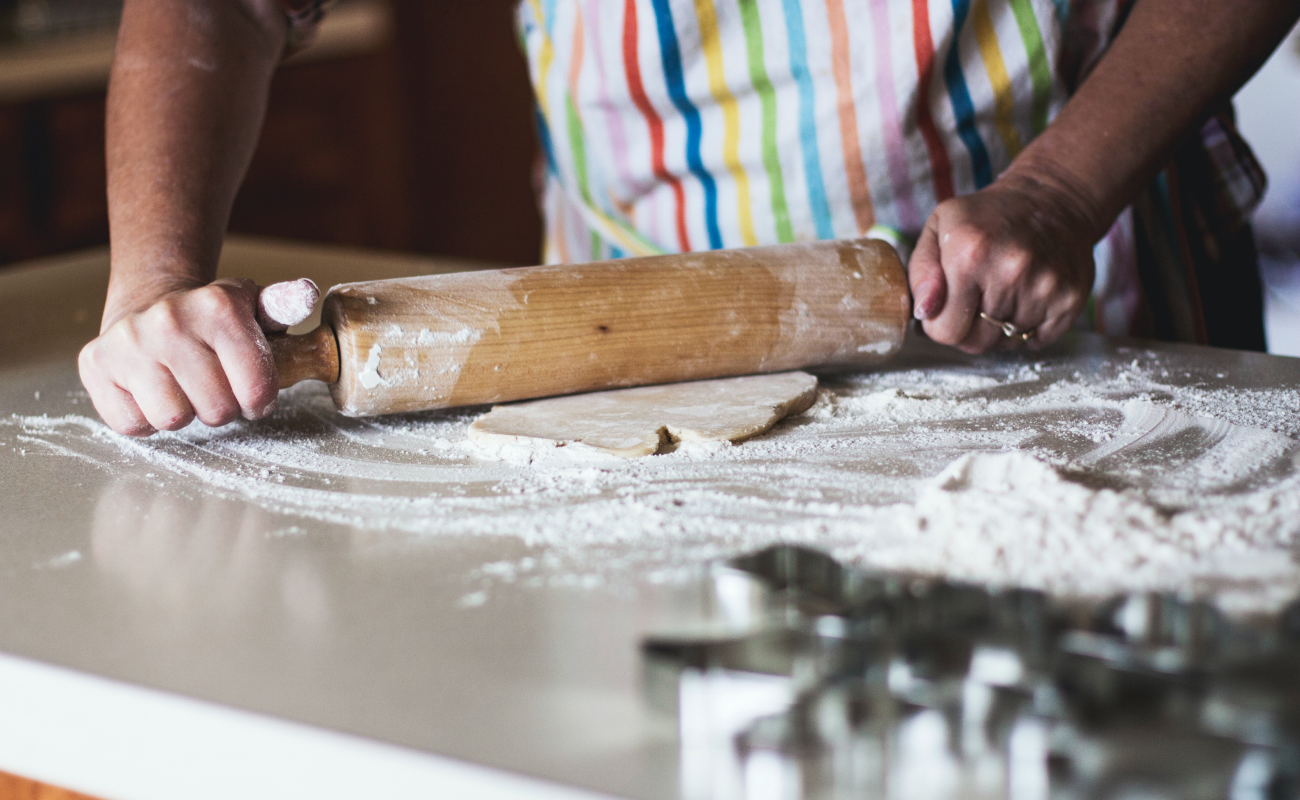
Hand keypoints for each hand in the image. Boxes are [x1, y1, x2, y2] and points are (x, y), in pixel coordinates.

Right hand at [79, 278, 278, 435]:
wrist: (150, 304)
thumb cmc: (213, 321)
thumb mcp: (254, 308)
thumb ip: (285, 305)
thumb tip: (307, 294)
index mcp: (218, 306)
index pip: (256, 389)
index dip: (259, 401)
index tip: (253, 393)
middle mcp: (170, 319)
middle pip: (217, 410)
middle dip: (223, 407)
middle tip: (215, 388)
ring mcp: (128, 342)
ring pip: (173, 419)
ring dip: (185, 412)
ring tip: (184, 387)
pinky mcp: (95, 364)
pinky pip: (132, 423)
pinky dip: (146, 418)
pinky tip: (153, 390)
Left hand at [907, 168, 1099, 353]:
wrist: (1051, 199)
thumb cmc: (986, 218)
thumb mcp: (938, 229)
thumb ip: (920, 273)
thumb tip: (924, 312)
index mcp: (969, 255)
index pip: (946, 331)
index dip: (941, 324)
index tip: (949, 306)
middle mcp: (1010, 271)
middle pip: (976, 342)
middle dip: (970, 328)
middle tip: (977, 298)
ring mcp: (1045, 287)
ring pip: (1007, 343)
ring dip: (1000, 326)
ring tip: (1005, 290)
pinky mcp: (1070, 299)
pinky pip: (1037, 340)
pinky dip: (1029, 327)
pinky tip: (1027, 296)